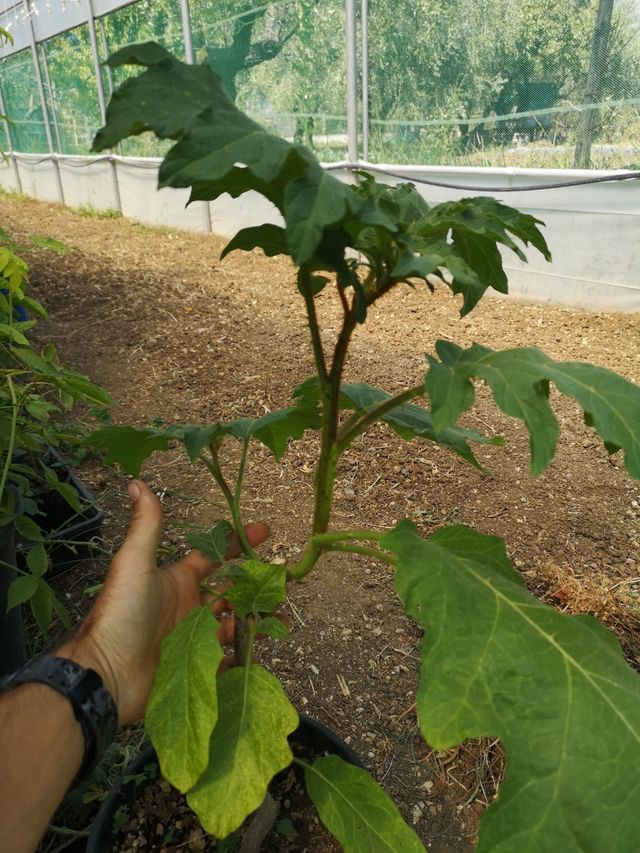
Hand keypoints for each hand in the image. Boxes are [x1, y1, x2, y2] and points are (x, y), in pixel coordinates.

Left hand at [59, 480, 268, 723]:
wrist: (106, 673)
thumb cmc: (120, 614)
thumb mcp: (134, 564)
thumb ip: (146, 525)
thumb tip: (136, 483)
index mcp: (179, 581)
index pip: (216, 556)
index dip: (238, 542)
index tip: (266, 530)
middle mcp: (190, 607)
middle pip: (232, 591)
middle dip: (257, 585)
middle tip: (283, 582)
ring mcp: (195, 638)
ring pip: (235, 624)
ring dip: (257, 619)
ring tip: (278, 621)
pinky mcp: (197, 667)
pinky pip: (227, 662)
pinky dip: (244, 657)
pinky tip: (260, 653)